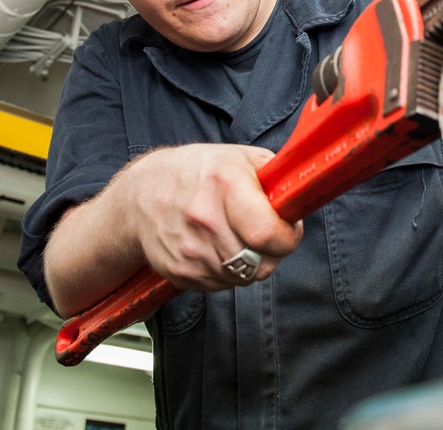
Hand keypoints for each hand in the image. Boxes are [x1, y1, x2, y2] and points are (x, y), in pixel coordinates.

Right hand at [120, 143, 303, 289]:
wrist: (142, 193)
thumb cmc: (200, 172)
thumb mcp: (241, 158)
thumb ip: (275, 178)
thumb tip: (299, 200)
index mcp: (225, 183)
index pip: (268, 233)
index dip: (287, 238)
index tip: (288, 230)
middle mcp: (204, 218)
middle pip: (260, 263)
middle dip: (271, 252)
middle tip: (264, 234)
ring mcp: (189, 249)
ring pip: (243, 278)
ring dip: (249, 263)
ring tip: (236, 236)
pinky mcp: (179, 271)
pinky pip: (221, 285)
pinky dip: (226, 272)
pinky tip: (216, 246)